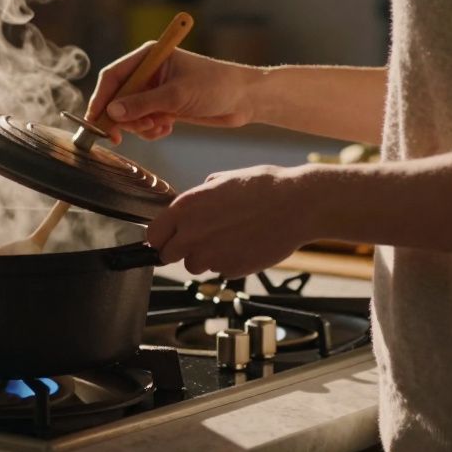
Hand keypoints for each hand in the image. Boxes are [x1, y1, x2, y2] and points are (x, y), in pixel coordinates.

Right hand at [86, 47, 261, 144]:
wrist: (245, 99)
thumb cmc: (216, 86)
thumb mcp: (177, 95)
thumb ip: (143, 104)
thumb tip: (112, 113)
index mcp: (149, 57)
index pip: (113, 76)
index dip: (101, 98)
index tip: (96, 121)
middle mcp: (148, 72)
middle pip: (117, 97)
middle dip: (122, 118)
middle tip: (122, 137)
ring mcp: (155, 91)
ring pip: (130, 114)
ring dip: (139, 126)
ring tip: (158, 127)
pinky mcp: (164, 107)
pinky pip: (144, 122)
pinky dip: (151, 130)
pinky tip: (167, 128)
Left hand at [147, 165, 315, 278]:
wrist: (298, 204)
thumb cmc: (264, 187)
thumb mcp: (223, 180)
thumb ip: (199, 197)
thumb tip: (191, 207)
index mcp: (186, 208)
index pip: (153, 236)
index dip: (160, 237)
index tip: (167, 238)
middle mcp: (193, 234)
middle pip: (168, 256)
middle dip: (180, 250)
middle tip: (199, 239)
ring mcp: (212, 255)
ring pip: (195, 266)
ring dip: (205, 257)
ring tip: (228, 238)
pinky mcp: (232, 270)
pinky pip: (220, 271)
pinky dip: (228, 262)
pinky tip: (244, 244)